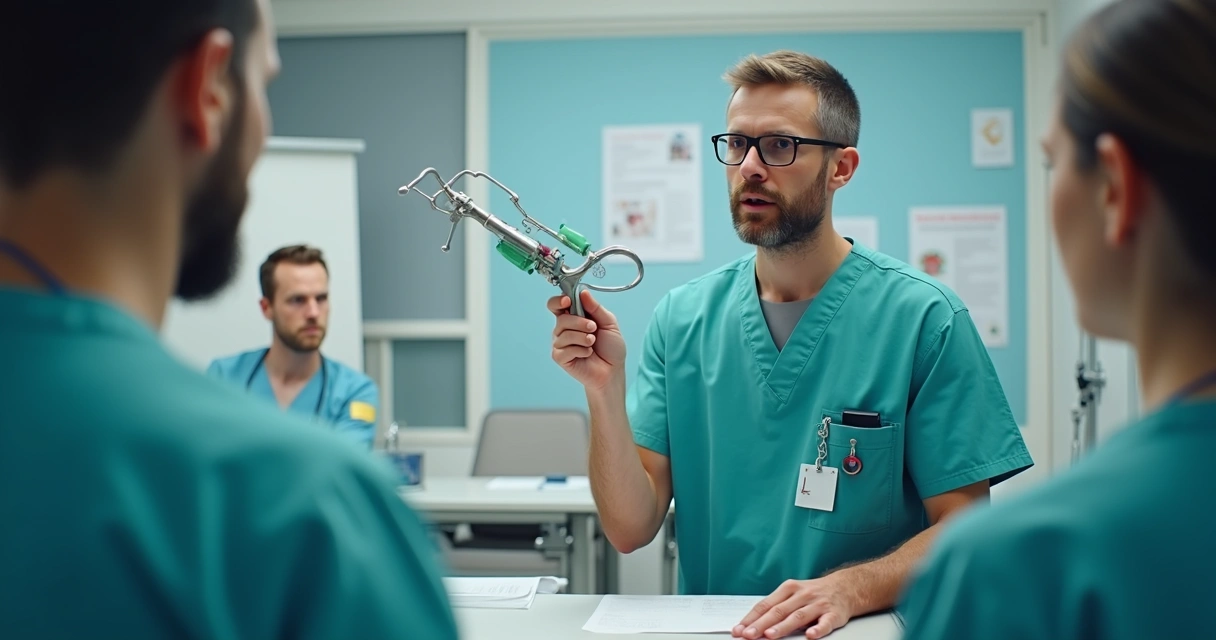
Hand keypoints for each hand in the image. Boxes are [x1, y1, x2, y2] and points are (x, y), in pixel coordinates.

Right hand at [548, 289, 625, 392]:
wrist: (613, 370)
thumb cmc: (610, 347)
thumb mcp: (609, 322)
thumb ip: (596, 307)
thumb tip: (583, 293)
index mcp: (573, 317)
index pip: (556, 305)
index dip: (559, 301)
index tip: (568, 301)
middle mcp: (564, 329)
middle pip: (561, 318)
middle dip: (579, 322)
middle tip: (593, 328)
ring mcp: (560, 343)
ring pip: (564, 333)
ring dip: (583, 337)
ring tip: (592, 342)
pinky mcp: (560, 357)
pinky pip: (565, 349)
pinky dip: (581, 350)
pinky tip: (588, 353)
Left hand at [733, 577, 856, 638]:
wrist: (845, 587)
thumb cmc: (814, 593)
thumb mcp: (793, 593)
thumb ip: (776, 606)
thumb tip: (753, 623)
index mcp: (788, 589)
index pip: (766, 604)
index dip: (752, 618)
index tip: (739, 629)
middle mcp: (802, 595)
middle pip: (778, 611)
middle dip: (761, 624)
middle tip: (748, 635)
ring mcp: (818, 604)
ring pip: (798, 616)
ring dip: (782, 627)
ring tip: (769, 635)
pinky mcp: (834, 614)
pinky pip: (825, 622)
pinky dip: (817, 629)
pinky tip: (810, 635)